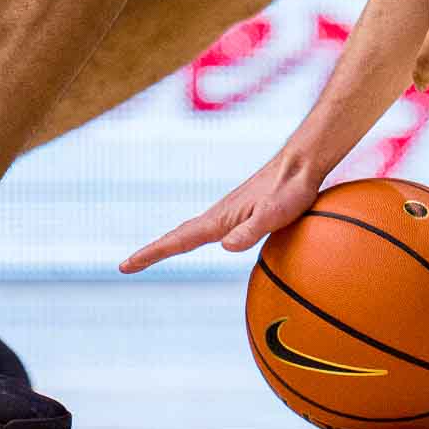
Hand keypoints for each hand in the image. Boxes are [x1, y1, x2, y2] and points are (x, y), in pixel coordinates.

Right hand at [119, 151, 320, 272]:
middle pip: (178, 236)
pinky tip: (200, 240)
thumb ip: (251, 230)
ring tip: (152, 255)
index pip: (179, 240)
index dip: (152, 254)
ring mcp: (228, 213)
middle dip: (153, 251)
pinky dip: (191, 236)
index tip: (126, 265)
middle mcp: (219, 216)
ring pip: (191, 231)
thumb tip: (225, 247)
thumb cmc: (291, 189)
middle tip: (128, 265)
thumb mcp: (274, 214)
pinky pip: (206, 228)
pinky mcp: (240, 212)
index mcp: (220, 220)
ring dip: (169, 243)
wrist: (302, 163)